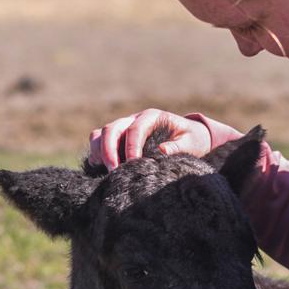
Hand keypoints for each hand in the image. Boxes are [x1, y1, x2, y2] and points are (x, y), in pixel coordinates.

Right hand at [88, 109, 211, 169]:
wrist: (189, 137)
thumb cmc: (191, 139)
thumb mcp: (191, 142)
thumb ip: (178, 147)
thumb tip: (162, 151)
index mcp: (151, 117)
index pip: (135, 129)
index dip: (131, 147)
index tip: (132, 165)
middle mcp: (133, 120)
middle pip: (112, 129)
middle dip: (109, 150)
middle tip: (113, 172)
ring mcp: (122, 129)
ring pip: (100, 134)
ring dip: (100, 152)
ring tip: (107, 172)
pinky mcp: (116, 140)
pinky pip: (97, 143)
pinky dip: (96, 155)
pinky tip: (102, 170)